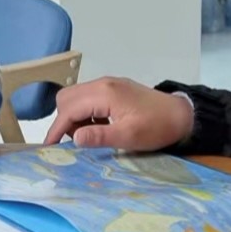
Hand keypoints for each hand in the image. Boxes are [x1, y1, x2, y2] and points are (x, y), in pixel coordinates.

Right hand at [44, 77, 194, 149]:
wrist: (182, 115)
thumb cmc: (157, 127)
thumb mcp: (129, 136)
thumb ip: (100, 137)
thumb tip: (74, 139)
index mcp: (104, 94)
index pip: (69, 109)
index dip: (57, 129)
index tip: (48, 147)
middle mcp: (103, 84)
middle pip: (67, 98)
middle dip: (64, 120)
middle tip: (76, 141)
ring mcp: (108, 84)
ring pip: (76, 97)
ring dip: (75, 117)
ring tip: (90, 135)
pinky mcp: (114, 88)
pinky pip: (88, 98)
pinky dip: (86, 113)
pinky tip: (100, 127)